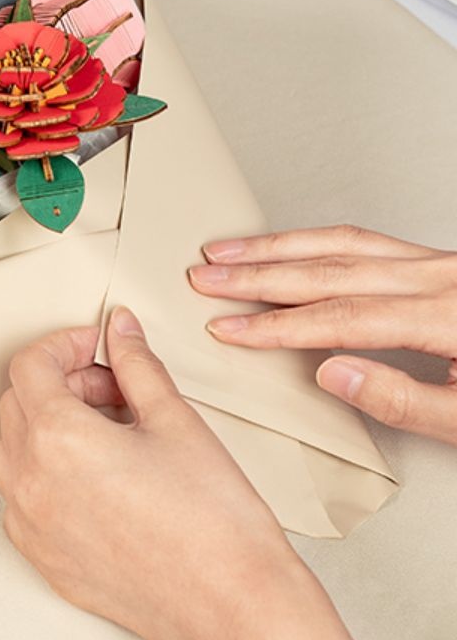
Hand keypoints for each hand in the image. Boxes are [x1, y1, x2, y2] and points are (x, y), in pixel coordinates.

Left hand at [0, 310, 350, 639]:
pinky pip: (21, 499)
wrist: (236, 606)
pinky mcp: (43, 558)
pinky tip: (96, 476)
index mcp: (58, 439)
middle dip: (61, 382)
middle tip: (112, 386)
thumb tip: (120, 331)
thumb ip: (136, 364)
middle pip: (18, 402)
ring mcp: (31, 526)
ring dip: (48, 426)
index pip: (30, 364)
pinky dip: (46, 474)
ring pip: (13, 449)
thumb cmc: (214, 525)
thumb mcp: (175, 420)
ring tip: (108, 432)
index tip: (95, 345)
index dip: (65, 344)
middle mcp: (32, 482)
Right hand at [191, 226, 456, 443]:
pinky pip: (363, 239)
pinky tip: (286, 248)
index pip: (343, 316)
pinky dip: (314, 242)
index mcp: (449, 315)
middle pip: (330, 268)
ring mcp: (439, 264)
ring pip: (341, 242)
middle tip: (207, 279)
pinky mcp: (437, 263)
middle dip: (258, 274)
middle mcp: (442, 278)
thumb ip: (405, 400)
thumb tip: (332, 375)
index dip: (278, 324)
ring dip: (276, 248)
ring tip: (227, 252)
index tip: (230, 328)